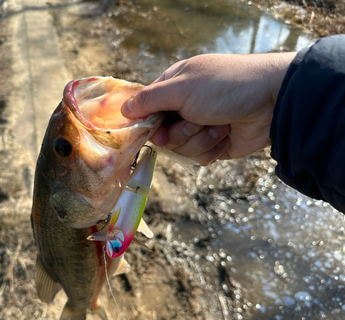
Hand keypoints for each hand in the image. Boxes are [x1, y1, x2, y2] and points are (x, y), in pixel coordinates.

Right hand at [121, 52, 296, 164]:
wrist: (272, 102)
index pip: (146, 109)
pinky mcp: (214, 145)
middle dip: (179, 132)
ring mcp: (199, 127)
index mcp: (173, 87)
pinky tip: (225, 135)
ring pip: (180, 149)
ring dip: (199, 139)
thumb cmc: (224, 86)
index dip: (148, 122)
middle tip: (194, 121)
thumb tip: (123, 110)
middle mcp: (184, 108)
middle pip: (162, 134)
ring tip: (218, 124)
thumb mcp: (181, 88)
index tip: (154, 128)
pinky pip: (198, 158)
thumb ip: (149, 100)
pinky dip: (211, 148)